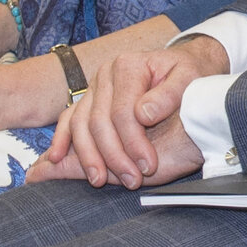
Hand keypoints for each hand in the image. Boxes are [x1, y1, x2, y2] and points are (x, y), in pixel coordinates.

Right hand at [66, 34, 222, 186]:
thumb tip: (144, 115)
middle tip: (131, 181)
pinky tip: (56, 159)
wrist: (182, 65)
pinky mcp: (88, 99)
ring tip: (100, 180)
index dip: (134, 143)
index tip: (148, 167)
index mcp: (128, 66)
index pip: (123, 112)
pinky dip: (62, 140)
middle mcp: (105, 74)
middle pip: (98, 121)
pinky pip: (69, 120)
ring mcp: (94, 87)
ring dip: (88, 156)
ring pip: (80, 124)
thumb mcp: (189, 78)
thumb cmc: (188, 74)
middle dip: (113, 155)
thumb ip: (170, 94)